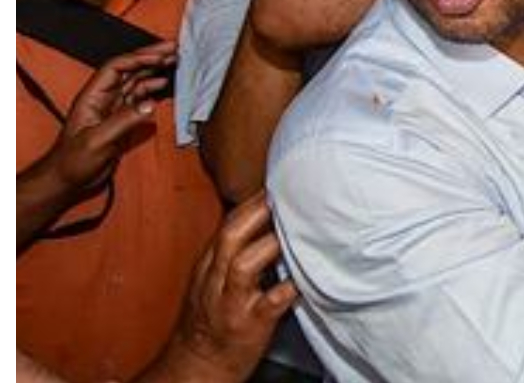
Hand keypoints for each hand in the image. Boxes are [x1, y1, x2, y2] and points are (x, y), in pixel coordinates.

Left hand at [39, 42, 175, 195]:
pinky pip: (140, 97)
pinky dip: (155, 88)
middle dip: (151, 57)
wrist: (68, 180)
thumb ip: (124, 121)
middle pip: (129, 69)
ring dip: (155, 70)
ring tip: (176, 62)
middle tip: (175, 48)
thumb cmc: (74, 161)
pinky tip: (166, 84)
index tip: (161, 57)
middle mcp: (104, 97)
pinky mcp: (122, 119)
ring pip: (137, 81)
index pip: (116, 67)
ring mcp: (114, 107)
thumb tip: (151, 104)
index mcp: (93, 96)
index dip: (139, 59)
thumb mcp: (98, 141)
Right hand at [146, 193, 296, 382]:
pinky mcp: (248, 325)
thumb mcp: (213, 282)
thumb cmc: (212, 321)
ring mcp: (231, 303)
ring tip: (296, 231)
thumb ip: (236, 254)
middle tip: (286, 195)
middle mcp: (216, 281)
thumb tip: (269, 224)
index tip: (277, 183)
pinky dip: (285, 290)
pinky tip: (302, 280)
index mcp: (209, 267)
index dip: (250, 203)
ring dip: (269, 246)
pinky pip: (268, 304)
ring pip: (243, 266)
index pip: (227, 226)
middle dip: (256, 214)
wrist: (197, 367)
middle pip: (230, 238)